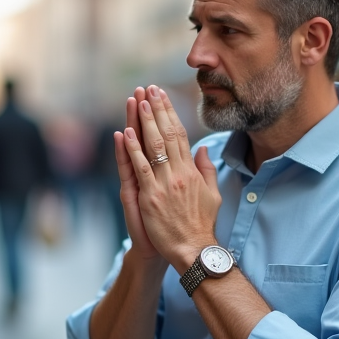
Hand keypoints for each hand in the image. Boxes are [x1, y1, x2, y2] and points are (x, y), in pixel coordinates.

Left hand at [119, 85, 220, 269]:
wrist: (193, 249)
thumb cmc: (201, 224)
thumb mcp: (212, 195)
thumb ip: (207, 170)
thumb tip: (203, 149)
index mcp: (192, 171)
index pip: (180, 135)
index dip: (170, 114)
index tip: (162, 96)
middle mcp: (179, 173)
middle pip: (167, 134)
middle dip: (157, 110)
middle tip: (149, 89)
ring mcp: (164, 184)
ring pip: (153, 146)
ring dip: (144, 122)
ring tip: (137, 101)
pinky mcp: (151, 196)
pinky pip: (140, 168)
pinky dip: (133, 150)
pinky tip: (126, 133)